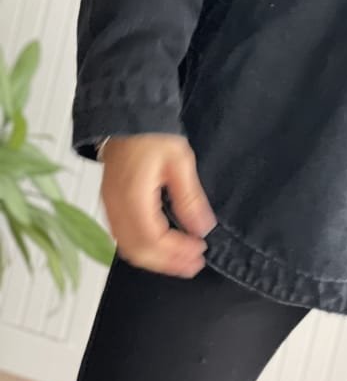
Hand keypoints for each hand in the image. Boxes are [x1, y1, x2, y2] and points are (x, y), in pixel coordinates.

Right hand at [100, 133, 216, 277]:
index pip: (153, 240)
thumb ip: (189, 198)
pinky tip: (162, 246)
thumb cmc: (152, 134)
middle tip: (193, 264)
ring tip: (182, 259)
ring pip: (128, 248)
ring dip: (156, 259)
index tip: (200, 252)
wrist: (127, 116)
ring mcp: (109, 207)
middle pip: (138, 251)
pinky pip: (122, 237)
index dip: (176, 253)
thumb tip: (203, 229)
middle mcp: (116, 208)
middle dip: (167, 263)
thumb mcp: (179, 161)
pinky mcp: (110, 204)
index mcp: (133, 198)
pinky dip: (144, 248)